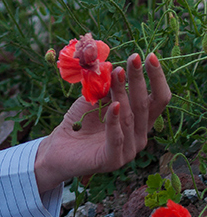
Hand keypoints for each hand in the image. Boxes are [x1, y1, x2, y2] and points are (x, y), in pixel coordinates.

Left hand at [34, 52, 170, 193]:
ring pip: (129, 117)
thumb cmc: (80, 122)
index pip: (158, 99)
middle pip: (146, 105)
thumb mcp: (95, 99)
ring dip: (123, 92)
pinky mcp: (113, 160)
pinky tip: (113, 105)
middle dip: (140, 79)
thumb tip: (117, 67)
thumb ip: (107, 87)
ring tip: (118, 72)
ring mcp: (129, 150)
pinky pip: (116, 138)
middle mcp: (139, 136)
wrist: (59, 149)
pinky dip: (114, 120)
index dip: (156, 78)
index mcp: (140, 121)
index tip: (150, 56)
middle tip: (135, 57)